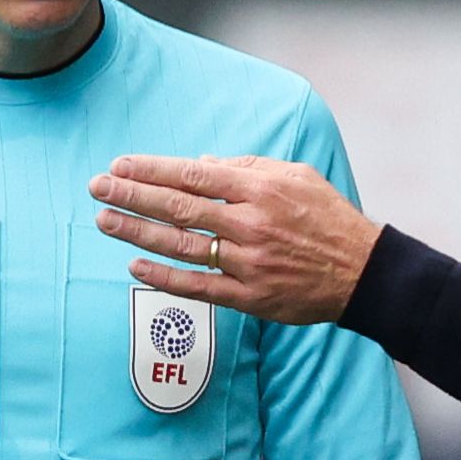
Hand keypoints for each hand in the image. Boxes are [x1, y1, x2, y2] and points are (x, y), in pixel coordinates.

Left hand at [90, 155, 382, 324]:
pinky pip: (199, 287)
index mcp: (261, 189)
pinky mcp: (250, 297)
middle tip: (97, 187)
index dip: (154, 169)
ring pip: (182, 246)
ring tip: (104, 220)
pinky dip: (164, 277)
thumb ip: (247, 168)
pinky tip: (135, 266)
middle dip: (133, 196)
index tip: (122, 165)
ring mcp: (248, 263)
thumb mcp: (296, 175)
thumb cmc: (328, 217)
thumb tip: (201, 162)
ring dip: (138, 233)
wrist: (363, 272)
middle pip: (179, 208)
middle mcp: (251, 224)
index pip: (194, 175)